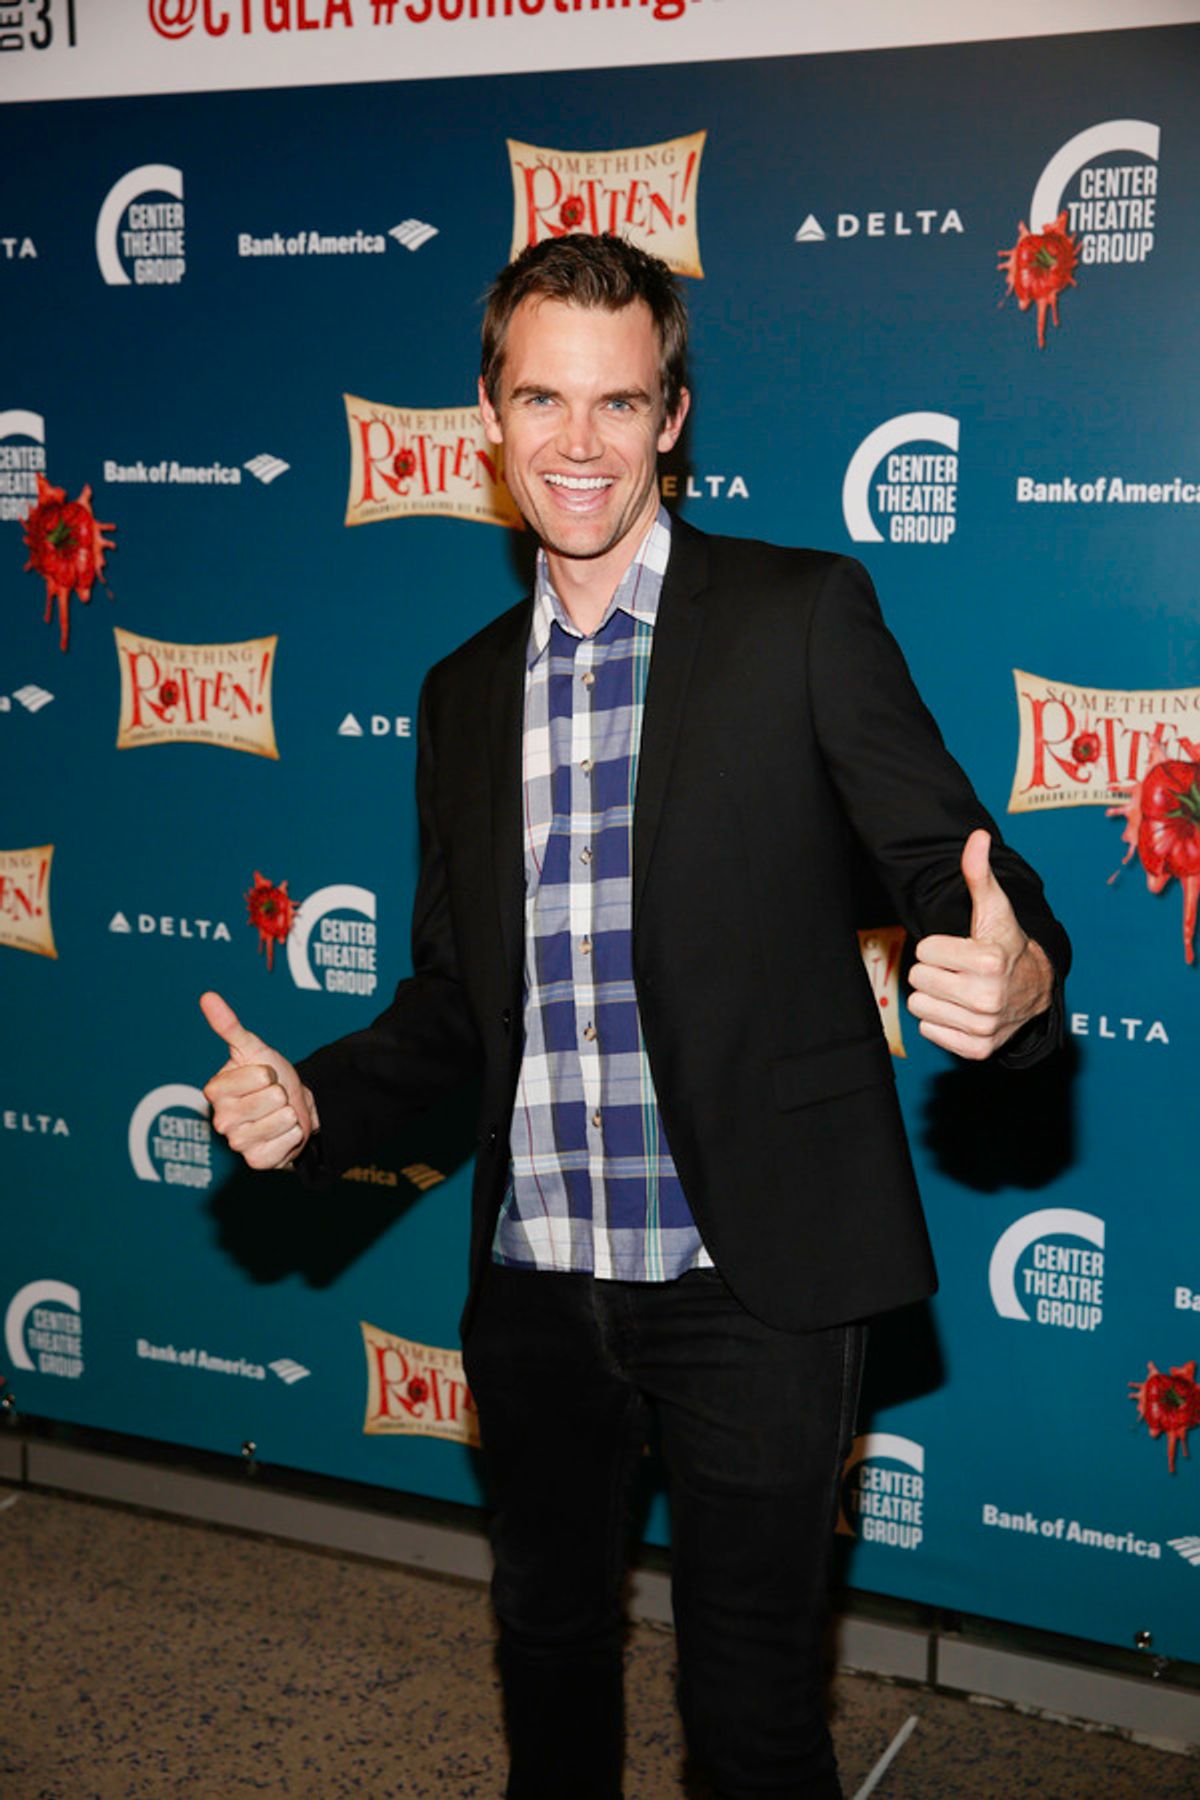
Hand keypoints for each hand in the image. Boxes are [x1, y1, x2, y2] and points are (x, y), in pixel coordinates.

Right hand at [200, 990, 318, 1169]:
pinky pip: (287, 1143)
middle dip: (281, 1093)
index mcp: (214, 1090)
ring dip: (289, 1114)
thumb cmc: (269, 1075)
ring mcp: (237, 1143)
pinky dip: (292, 1135)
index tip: (263, 1076)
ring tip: (277, 1113)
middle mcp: (220, 1119)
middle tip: (273, 1096)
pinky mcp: (255, 1161)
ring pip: (282, 1119)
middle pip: (273, 1098)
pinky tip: (282, 1132)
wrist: (291, 1106)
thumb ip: (229, 1026)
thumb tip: (207, 996)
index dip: (269, 1072)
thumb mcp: (253, 1048)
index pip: (260, 1076)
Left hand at [907, 830, 1052, 1060]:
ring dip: (935, 996)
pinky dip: (941, 1021)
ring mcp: (982, 1026)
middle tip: (959, 970)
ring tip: (960, 989)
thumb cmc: (1005, 944)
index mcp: (989, 961)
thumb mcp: (993, 909)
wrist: (1034, 990)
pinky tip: (962, 1010)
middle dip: (934, 971)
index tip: (961, 949)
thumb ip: (978, 874)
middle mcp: (988, 997)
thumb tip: (977, 837)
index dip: (938, 947)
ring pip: (919, 1006)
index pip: (923, 951)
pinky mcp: (976, 1049)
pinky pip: (928, 1030)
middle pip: (918, 979)